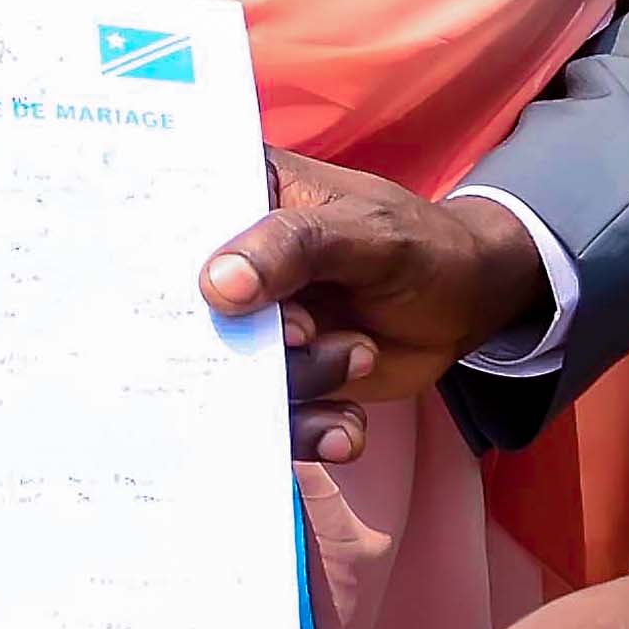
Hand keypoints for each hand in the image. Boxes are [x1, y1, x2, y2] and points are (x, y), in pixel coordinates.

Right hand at [200, 149, 547, 460]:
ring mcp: (255, 327)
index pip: (170, 223)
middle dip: (239, 343)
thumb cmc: (419, 245)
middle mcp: (233, 264)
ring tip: (358, 352)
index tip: (195, 292)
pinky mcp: (282, 379)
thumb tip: (216, 284)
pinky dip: (309, 431)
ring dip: (300, 382)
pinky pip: (271, 420)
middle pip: (188, 314)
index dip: (159, 263)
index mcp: (241, 197)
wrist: (468, 304)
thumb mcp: (366, 234)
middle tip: (303, 334)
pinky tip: (346, 428)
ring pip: (234, 376)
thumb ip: (295, 246)